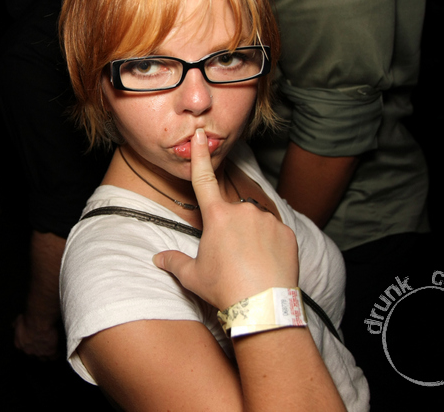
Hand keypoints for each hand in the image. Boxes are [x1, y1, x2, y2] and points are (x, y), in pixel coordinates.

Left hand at [13, 313, 60, 359]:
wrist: (39, 321)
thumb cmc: (28, 319)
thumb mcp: (18, 320)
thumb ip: (15, 324)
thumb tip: (12, 325)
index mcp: (20, 344)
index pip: (24, 349)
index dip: (29, 346)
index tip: (33, 342)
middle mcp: (29, 351)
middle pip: (34, 355)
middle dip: (38, 352)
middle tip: (42, 346)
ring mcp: (40, 353)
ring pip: (44, 358)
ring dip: (47, 355)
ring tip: (51, 351)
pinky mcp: (50, 352)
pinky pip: (54, 356)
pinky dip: (57, 354)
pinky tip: (59, 351)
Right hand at [153, 129, 298, 309]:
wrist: (263, 306)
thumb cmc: (225, 289)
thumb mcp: (193, 277)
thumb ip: (174, 262)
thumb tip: (158, 259)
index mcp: (217, 216)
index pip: (204, 180)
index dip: (200, 157)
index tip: (201, 136)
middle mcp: (242, 211)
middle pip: (231, 213)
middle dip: (229, 229)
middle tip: (229, 258)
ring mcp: (267, 220)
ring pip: (254, 223)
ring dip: (250, 237)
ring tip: (249, 264)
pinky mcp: (286, 232)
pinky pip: (274, 233)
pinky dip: (269, 245)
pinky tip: (265, 265)